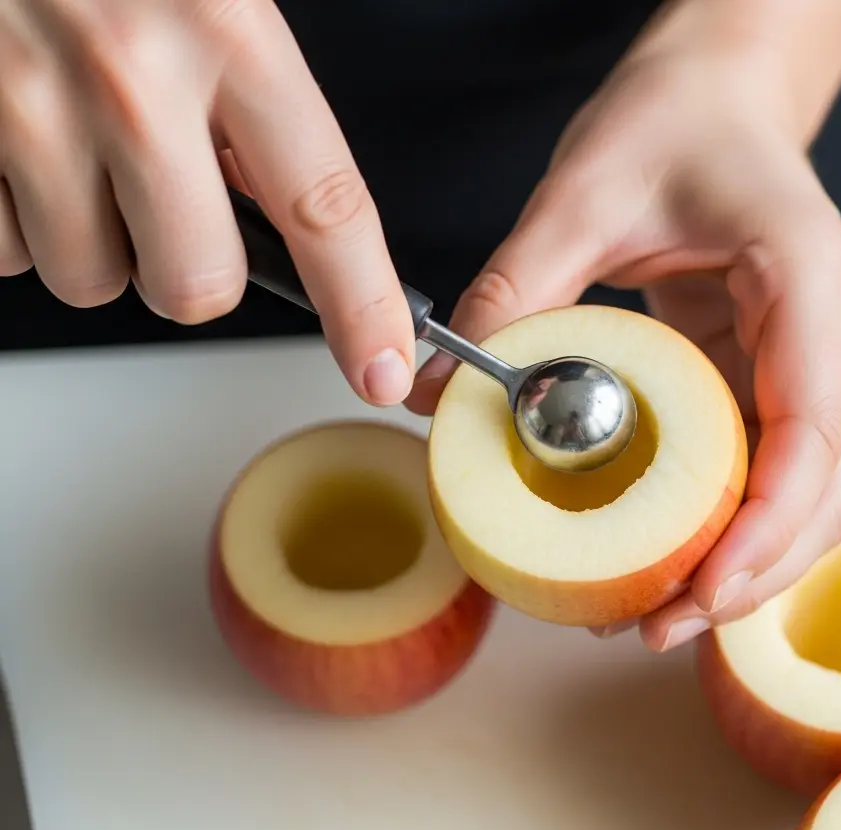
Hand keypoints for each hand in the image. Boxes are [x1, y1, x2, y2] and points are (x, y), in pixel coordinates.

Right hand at [0, 0, 415, 404]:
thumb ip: (249, 89)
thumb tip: (275, 202)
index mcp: (228, 31)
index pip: (325, 208)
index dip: (363, 307)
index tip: (383, 366)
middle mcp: (130, 81)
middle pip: (194, 286)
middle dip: (186, 266)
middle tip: (167, 202)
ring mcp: (28, 110)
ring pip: (89, 277)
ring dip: (93, 240)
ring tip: (77, 150)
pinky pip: (1, 250)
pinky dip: (14, 219)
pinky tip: (19, 146)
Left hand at [405, 50, 840, 651]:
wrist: (720, 99)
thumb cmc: (674, 122)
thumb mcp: (582, 191)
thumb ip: (518, 288)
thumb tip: (434, 391)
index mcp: (807, 277)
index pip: (815, 427)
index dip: (766, 526)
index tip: (700, 590)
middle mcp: (834, 332)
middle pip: (829, 491)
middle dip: (752, 573)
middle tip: (655, 625)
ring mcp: (816, 364)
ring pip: (812, 500)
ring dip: (744, 566)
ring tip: (651, 613)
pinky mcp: (779, 384)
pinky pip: (770, 476)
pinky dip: (726, 530)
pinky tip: (660, 559)